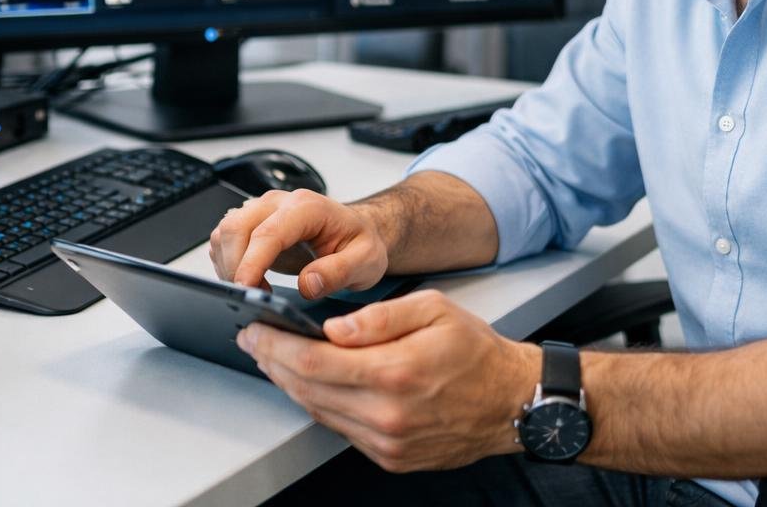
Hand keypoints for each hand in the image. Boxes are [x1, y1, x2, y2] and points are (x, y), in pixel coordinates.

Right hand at [209, 189, 387, 296]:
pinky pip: (224, 239)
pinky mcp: (252, 223)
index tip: (246, 290)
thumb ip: (340, 272)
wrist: (355, 231)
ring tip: (257, 289)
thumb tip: (308, 284)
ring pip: (224, 232)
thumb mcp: (366, 261)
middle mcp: (279, 203)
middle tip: (253, 296)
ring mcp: (262, 211)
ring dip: (229, 265)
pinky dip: (227, 262)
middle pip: (236, 227)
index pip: (268, 232)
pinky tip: (250, 279)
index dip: (252, 263)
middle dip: (234, 266)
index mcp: (307, 207)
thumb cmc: (360, 242)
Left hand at [236, 289, 539, 471]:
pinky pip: (340, 429)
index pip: (312, 362)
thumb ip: (377, 317)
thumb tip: (331, 328)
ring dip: (290, 385)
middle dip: (273, 362)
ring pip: (318, 412)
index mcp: (395, 372)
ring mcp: (387, 442)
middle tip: (254, 340)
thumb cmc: (476, 352)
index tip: (254, 330)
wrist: (512, 402)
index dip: (275, 346)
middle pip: (307, 390)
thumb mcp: (433, 309)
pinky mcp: (391, 457)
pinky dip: (319, 404)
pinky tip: (311, 384)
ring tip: (274, 358)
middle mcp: (387, 414)